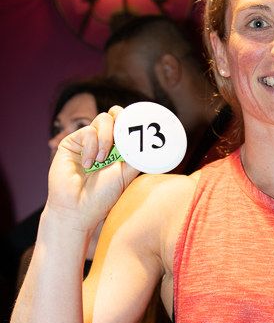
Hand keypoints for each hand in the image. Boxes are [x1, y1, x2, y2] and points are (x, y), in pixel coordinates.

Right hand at [46, 107, 138, 232]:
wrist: (78, 208)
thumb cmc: (102, 197)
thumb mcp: (126, 175)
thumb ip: (137, 157)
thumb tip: (151, 144)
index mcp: (118, 149)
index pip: (127, 125)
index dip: (134, 121)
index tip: (142, 128)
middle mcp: (103, 142)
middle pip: (115, 114)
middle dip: (122, 121)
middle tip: (124, 136)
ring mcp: (87, 141)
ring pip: (104, 119)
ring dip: (107, 138)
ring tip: (102, 160)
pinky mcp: (72, 142)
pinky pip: (88, 131)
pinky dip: (92, 147)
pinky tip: (89, 164)